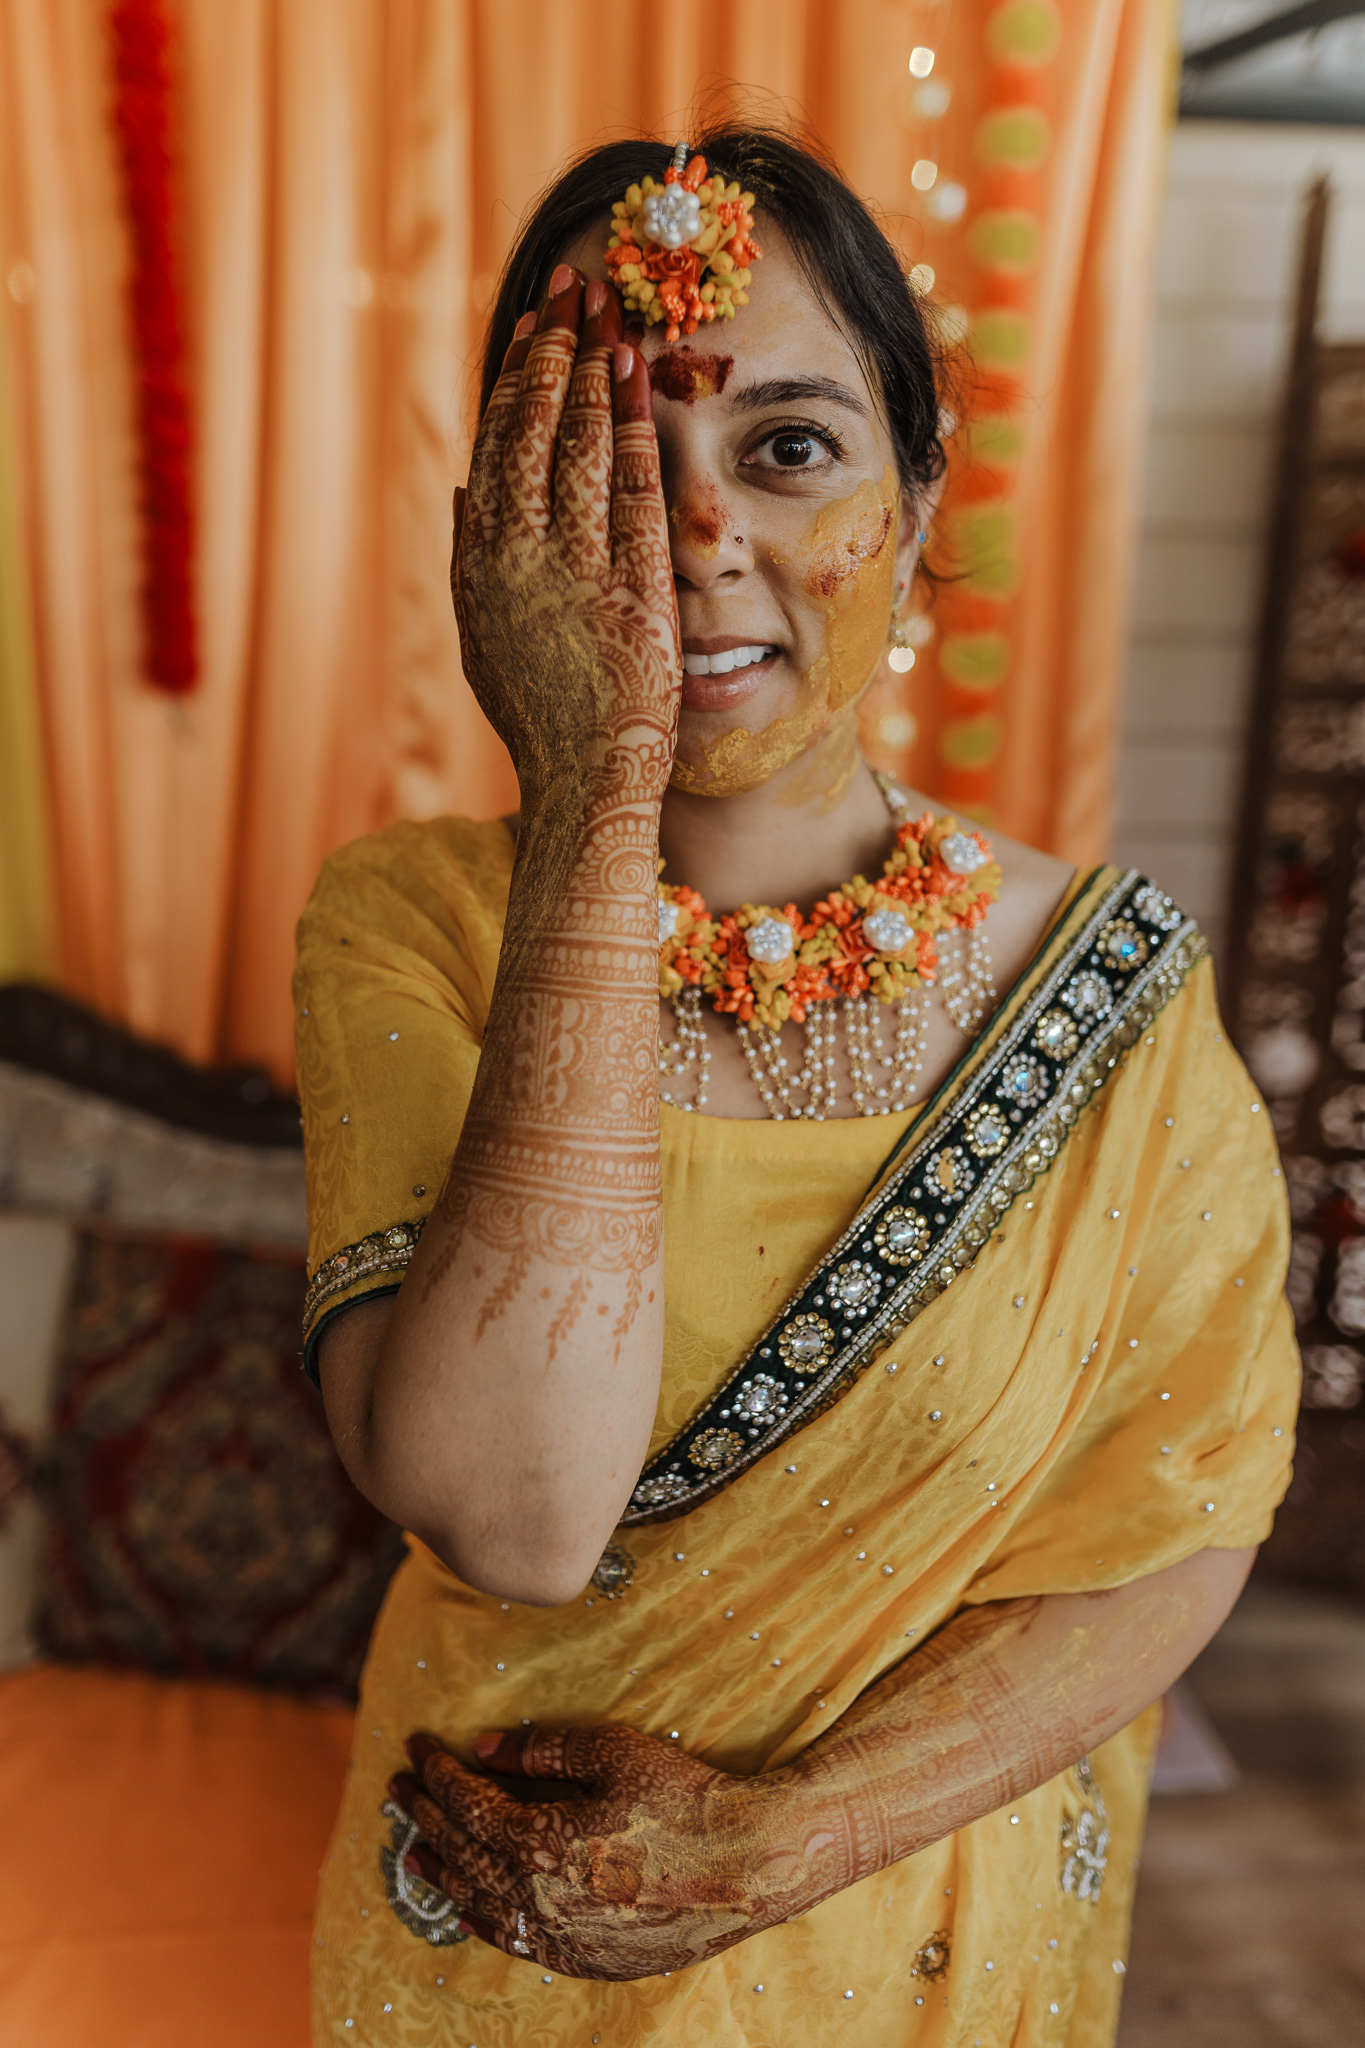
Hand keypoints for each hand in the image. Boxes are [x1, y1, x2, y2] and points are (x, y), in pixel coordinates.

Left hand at [387, 1722, 811, 1980]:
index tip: (416, 1745)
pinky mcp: (583, 1957)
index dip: (436, 1770)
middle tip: (396, 1788)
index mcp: (538, 1839)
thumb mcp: (611, 1751)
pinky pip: (513, 1939)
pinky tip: (467, 1906)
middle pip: (460, 1850)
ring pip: (478, 1900)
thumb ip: (540, 1752)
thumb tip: (483, 1749)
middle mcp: (536, 1894)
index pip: (466, 1801)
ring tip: (412, 1852)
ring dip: (441, 1870)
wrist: (745, 1865)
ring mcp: (558, 1934)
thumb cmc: (681, 1798)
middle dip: (424, 1814)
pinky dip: (479, 1917)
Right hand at [452, 268, 680, 813]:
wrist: (583, 782)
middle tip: (574, 280)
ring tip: (609, 306)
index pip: (497, 445)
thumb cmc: (541, 717)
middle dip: (554, 347)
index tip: (533, 323)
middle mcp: (517, 555)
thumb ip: (470, 562)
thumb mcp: (484, 640)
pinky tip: (642, 377)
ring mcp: (572, 569)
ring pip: (578, 445)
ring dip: (593, 368)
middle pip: (533, 428)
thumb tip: (465, 492)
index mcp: (480, 561)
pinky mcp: (629, 587)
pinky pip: (629, 489)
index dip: (514, 377)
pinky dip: (633, 425)